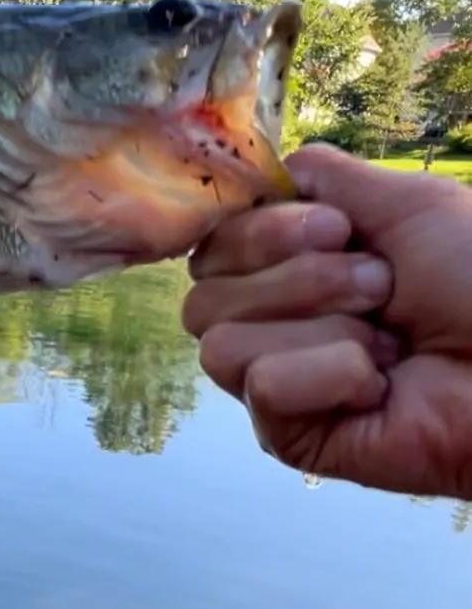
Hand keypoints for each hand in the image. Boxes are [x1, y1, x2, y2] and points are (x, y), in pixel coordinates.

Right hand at [183, 141, 471, 499]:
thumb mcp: (404, 200)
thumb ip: (318, 176)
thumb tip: (259, 175)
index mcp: (288, 263)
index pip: (211, 240)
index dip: (260, 232)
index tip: (335, 229)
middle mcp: (270, 318)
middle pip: (204, 287)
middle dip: (299, 279)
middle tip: (381, 289)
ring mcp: (275, 378)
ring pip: (219, 338)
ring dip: (319, 327)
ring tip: (386, 344)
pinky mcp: (288, 434)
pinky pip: (262, 386)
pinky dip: (327, 375)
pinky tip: (376, 387)